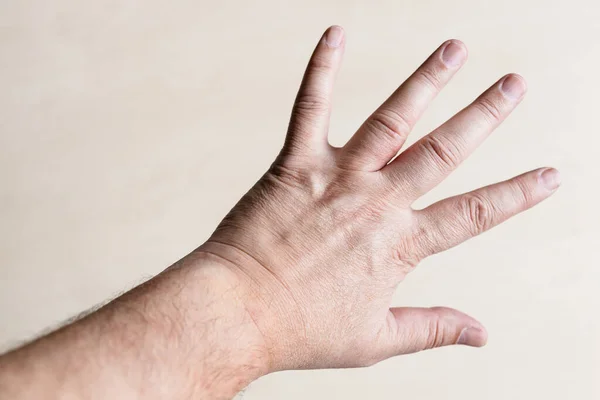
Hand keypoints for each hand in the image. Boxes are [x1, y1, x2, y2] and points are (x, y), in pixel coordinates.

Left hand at [199, 25, 559, 371]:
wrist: (239, 311)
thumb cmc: (303, 329)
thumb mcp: (376, 339)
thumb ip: (432, 329)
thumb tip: (481, 335)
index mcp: (401, 245)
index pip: (475, 213)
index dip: (518, 194)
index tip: (550, 175)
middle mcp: (377, 203)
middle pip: (443, 151)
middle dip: (484, 115)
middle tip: (515, 83)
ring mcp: (337, 178)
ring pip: (392, 120)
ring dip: (427, 81)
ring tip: (455, 48)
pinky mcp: (296, 164)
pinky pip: (311, 107)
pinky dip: (323, 69)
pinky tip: (336, 34)